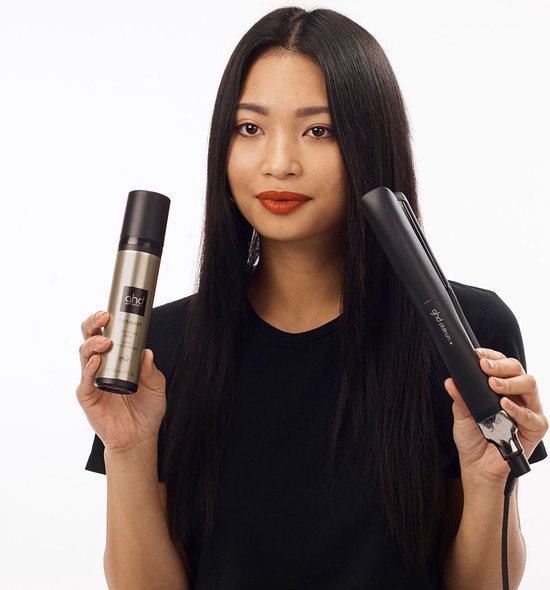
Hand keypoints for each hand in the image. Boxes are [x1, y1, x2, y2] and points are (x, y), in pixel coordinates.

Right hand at [76, 311, 166, 452]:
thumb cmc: (147, 409)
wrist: (139, 437)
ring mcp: (93, 380)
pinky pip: (85, 380)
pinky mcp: (88, 396)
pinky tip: (97, 362)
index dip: (105, 321)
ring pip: (84, 354)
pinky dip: (90, 368)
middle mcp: (102, 365)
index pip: (106, 333)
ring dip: (93, 343)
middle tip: (104, 319)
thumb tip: (147, 352)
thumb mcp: (157, 387)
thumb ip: (152, 371)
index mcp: (117, 359)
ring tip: (106, 343)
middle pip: (89, 338)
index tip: (112, 312)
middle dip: (93, 324)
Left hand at [444, 348, 547, 483]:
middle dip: (501, 365)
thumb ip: (459, 398)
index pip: (501, 364)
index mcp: (501, 388)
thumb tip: (451, 381)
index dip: (492, 356)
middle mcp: (517, 395)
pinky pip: (531, 415)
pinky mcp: (535, 428)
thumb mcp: (461, 415)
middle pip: (518, 370)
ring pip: (529, 385)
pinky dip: (518, 409)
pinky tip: (505, 406)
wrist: (478, 466)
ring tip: (494, 385)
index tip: (477, 355)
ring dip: (510, 382)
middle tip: (485, 367)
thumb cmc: (473, 438)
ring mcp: (528, 410)